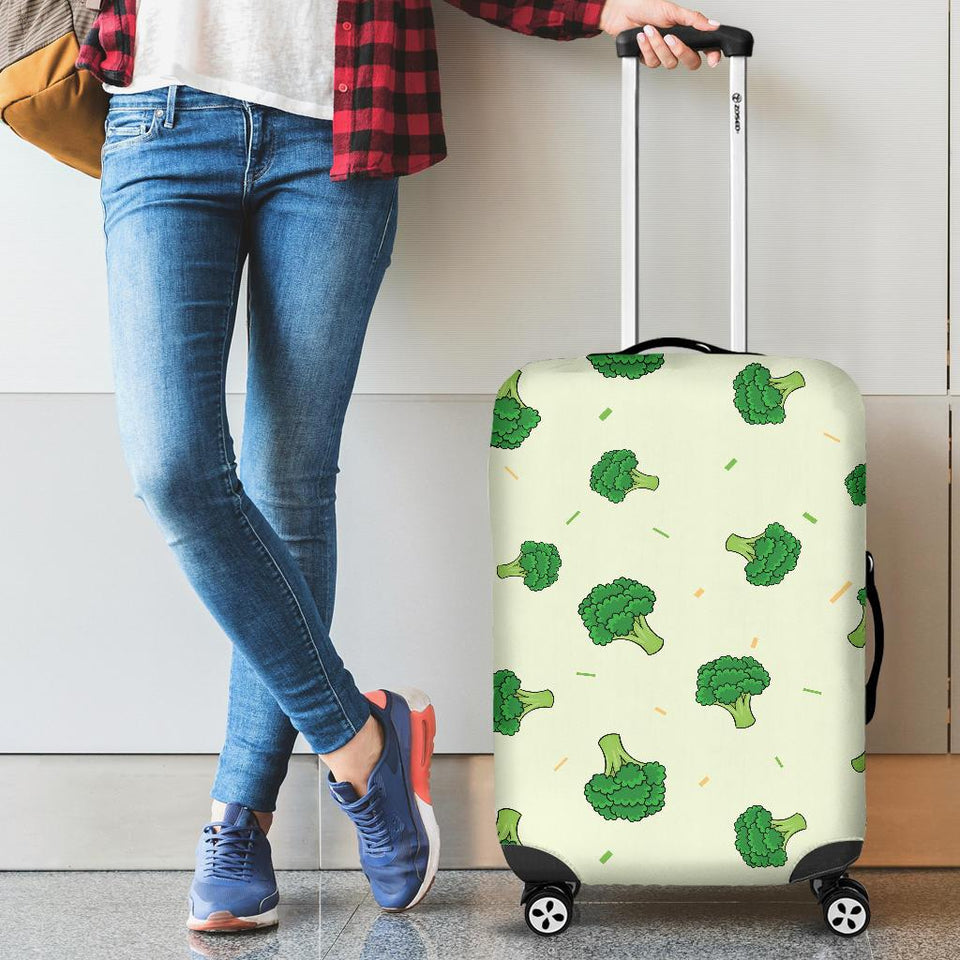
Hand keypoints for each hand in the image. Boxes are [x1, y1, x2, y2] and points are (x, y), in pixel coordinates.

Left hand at [598, 0, 721, 69]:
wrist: (622, 12)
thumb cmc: (646, 7)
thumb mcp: (672, 10)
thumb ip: (693, 20)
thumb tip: (713, 24)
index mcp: (687, 33)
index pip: (705, 48)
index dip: (712, 55)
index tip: (712, 60)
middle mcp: (677, 45)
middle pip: (691, 61)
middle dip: (680, 51)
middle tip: (670, 38)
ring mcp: (663, 53)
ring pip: (669, 63)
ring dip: (658, 46)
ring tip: (649, 30)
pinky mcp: (650, 59)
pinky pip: (653, 62)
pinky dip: (646, 48)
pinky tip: (641, 37)